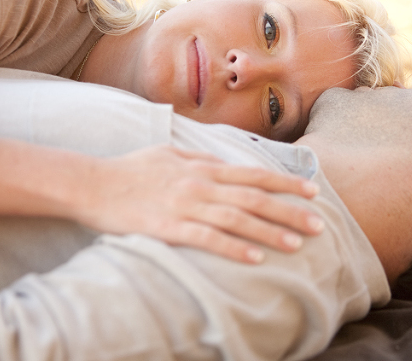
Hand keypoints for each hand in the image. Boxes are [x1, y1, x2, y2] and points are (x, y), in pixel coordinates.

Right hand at [76, 145, 324, 263]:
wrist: (92, 183)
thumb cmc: (131, 168)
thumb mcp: (169, 152)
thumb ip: (200, 157)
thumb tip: (224, 162)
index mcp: (203, 167)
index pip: (254, 173)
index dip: (286, 182)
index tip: (313, 192)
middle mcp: (200, 184)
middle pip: (254, 198)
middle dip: (289, 212)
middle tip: (319, 226)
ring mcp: (185, 206)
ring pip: (237, 219)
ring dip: (269, 232)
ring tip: (296, 245)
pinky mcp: (168, 227)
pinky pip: (207, 239)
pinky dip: (234, 248)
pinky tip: (255, 259)